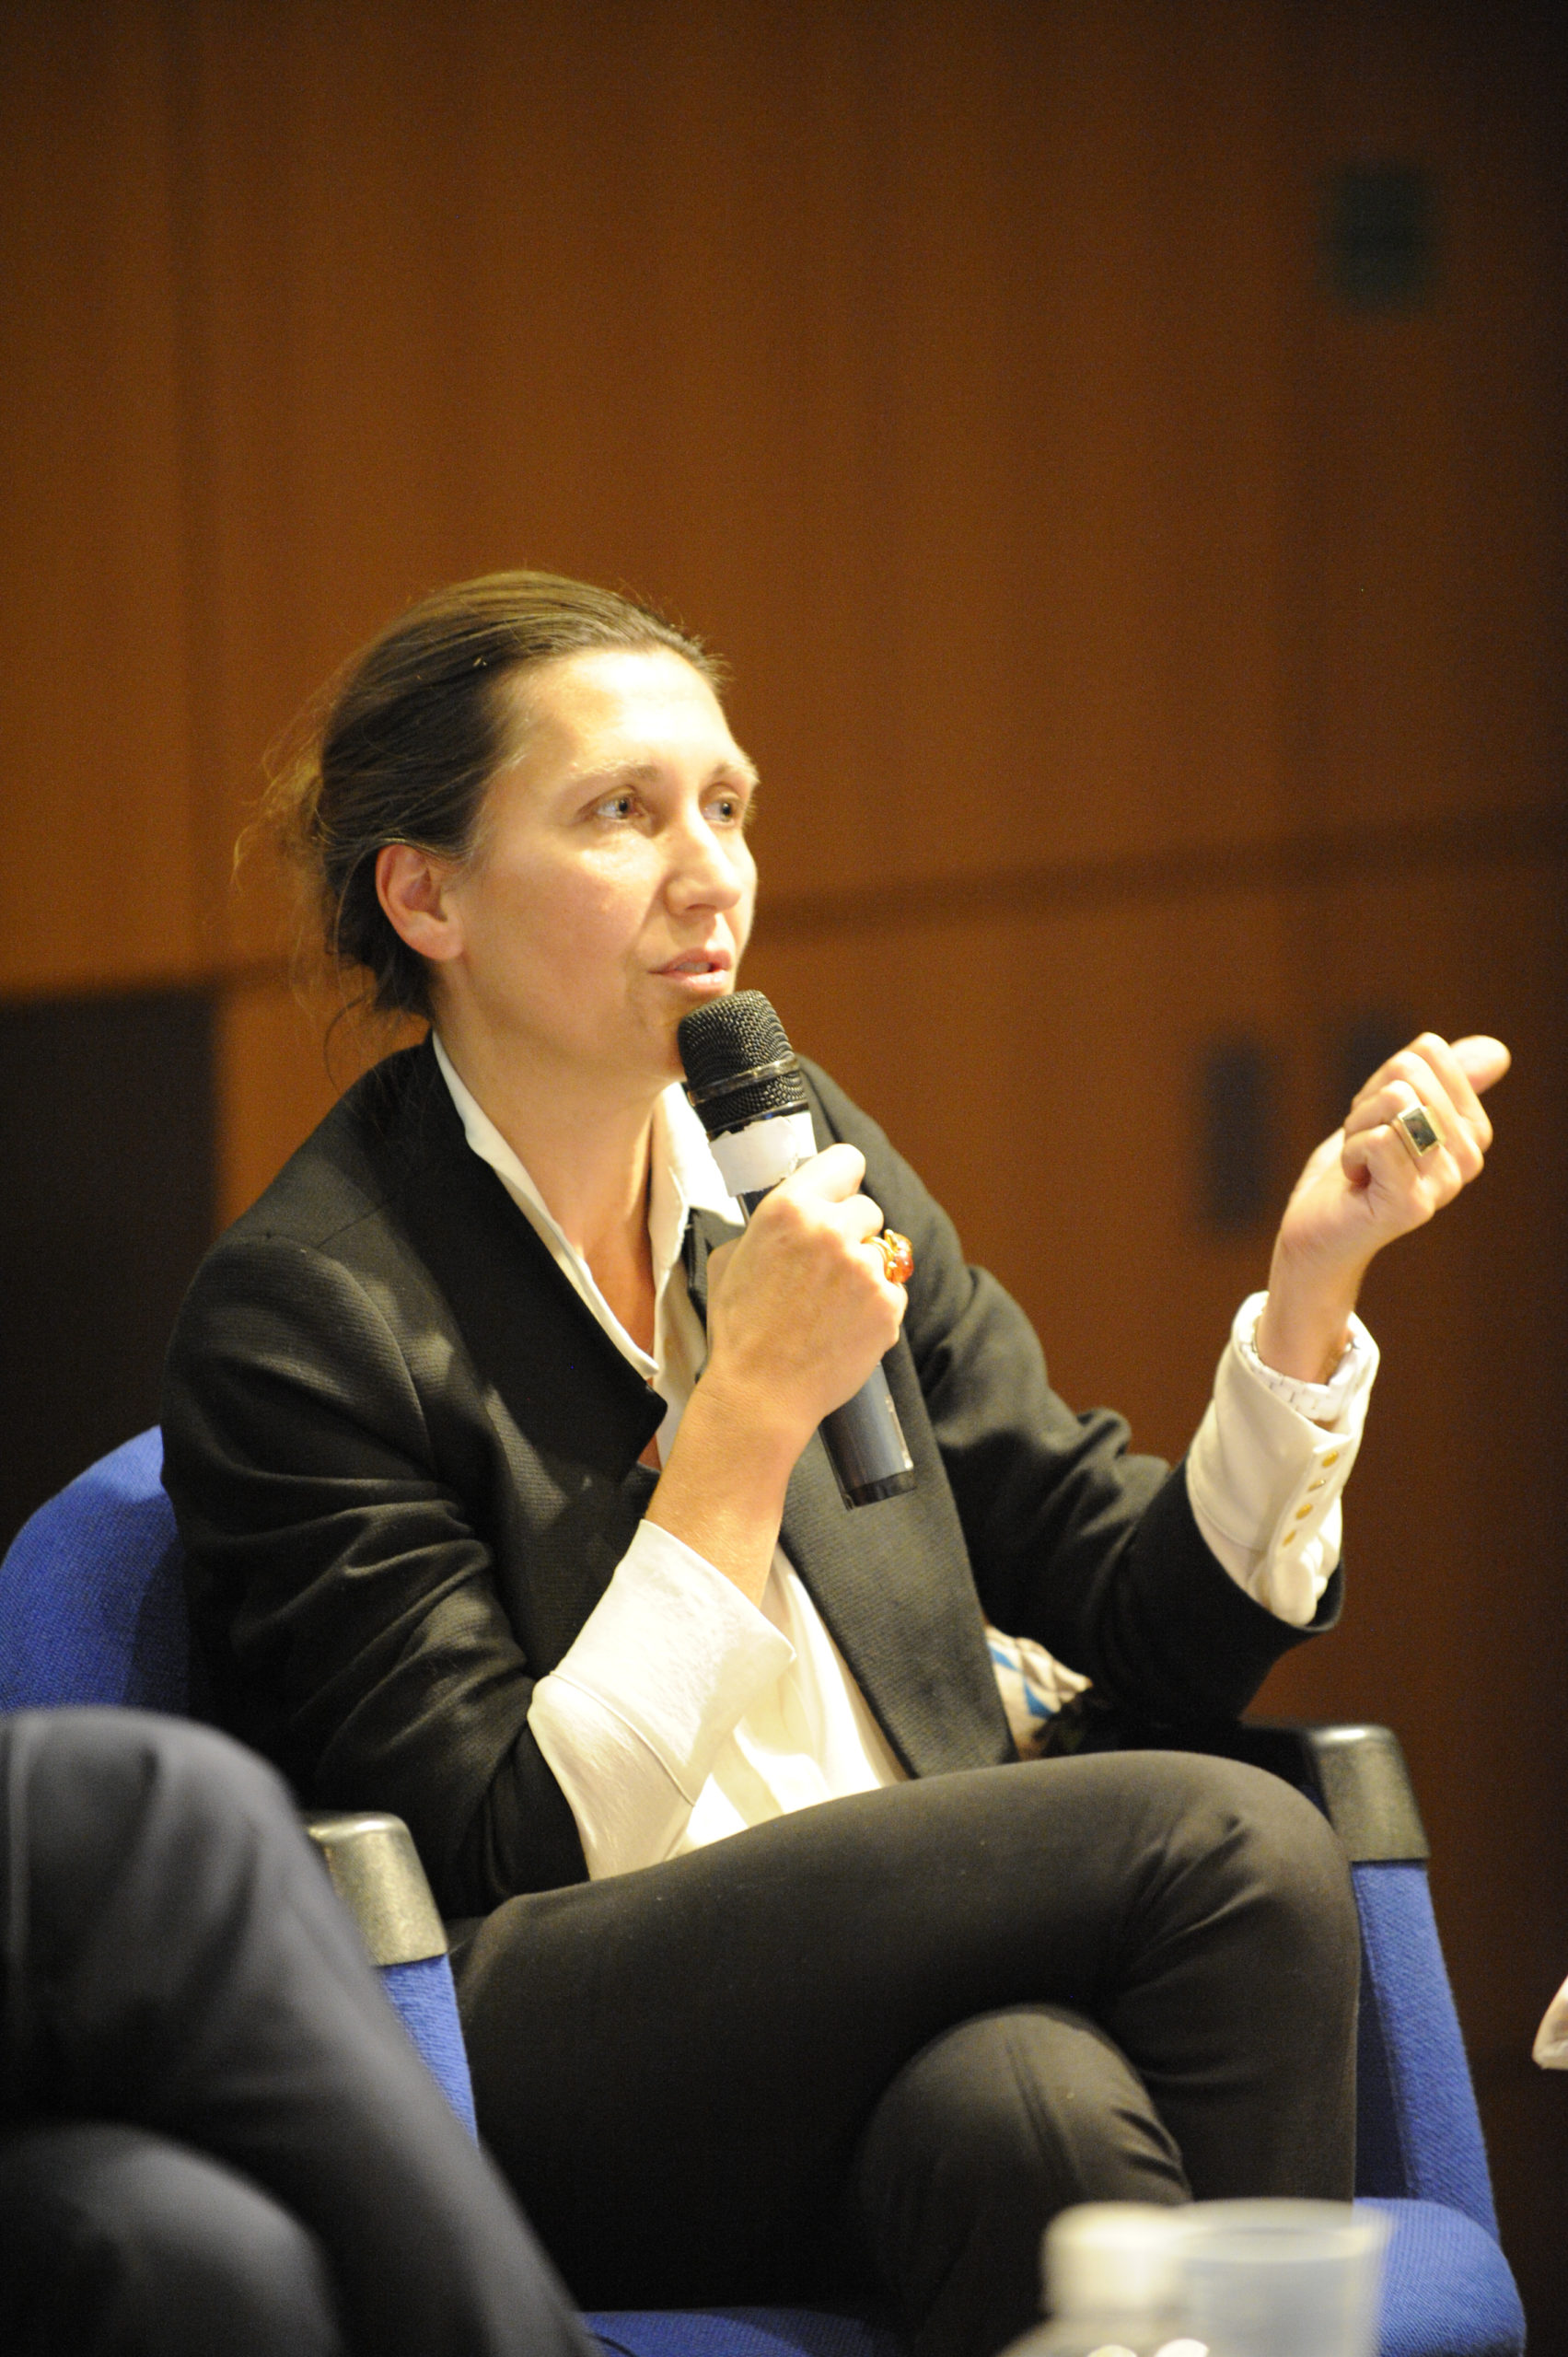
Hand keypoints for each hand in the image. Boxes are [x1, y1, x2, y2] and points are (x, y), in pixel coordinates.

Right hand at [702, 1144, 907, 1455]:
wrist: (760, 1394)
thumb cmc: (739, 1330)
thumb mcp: (730, 1259)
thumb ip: (766, 1226)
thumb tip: (791, 1216)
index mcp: (788, 1208)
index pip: (846, 1160)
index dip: (843, 1179)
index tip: (841, 1193)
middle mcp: (830, 1229)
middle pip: (868, 1209)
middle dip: (852, 1233)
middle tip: (826, 1268)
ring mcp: (865, 1268)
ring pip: (883, 1252)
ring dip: (864, 1272)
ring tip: (829, 1306)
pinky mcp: (888, 1304)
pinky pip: (893, 1290)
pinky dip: (876, 1307)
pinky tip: (843, 1327)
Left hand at [1256, 1032, 1509, 1383]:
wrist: (1317, 1231)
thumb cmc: (1353, 1169)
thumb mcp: (1391, 1110)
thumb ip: (1438, 1077)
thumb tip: (1497, 1051)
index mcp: (1471, 1130)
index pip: (1428, 1053)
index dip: (1383, 1079)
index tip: (1378, 1121)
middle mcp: (1468, 1159)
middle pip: (1408, 1075)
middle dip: (1367, 1105)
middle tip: (1364, 1147)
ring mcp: (1444, 1185)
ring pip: (1395, 1104)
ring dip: (1356, 1129)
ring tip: (1360, 1166)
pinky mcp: (1412, 1205)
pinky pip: (1380, 1140)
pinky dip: (1350, 1153)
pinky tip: (1356, 1182)